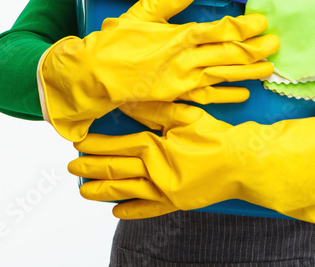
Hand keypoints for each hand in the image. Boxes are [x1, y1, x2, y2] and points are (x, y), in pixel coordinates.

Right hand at [37, 0, 278, 141]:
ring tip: (269, 68)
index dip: (244, 28)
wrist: (94, 76)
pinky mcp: (175, 98)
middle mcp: (185, 61)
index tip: (261, 22)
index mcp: (179, 37)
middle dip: (254, 49)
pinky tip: (242, 94)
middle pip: (228, 55)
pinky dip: (226, 96)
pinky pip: (207, 98)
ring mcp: (182, 82)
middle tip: (276, 43)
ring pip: (222, 76)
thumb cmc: (115, 42)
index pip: (220, 31)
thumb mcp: (141, 13)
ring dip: (247, 72)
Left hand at [69, 100, 314, 224]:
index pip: (119, 145)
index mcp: (155, 147)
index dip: (97, 144)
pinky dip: (131, 211)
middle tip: (72, 167)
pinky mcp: (176, 203)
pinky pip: (148, 210)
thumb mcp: (184, 115)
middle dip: (92, 167)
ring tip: (84, 190)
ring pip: (126, 191)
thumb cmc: (216, 136)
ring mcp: (164, 191)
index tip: (79, 142)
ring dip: (103, 190)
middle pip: (116, 169)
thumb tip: (127, 102)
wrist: (242, 163)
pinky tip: (116, 212)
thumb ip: (154, 109)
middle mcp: (155, 172)